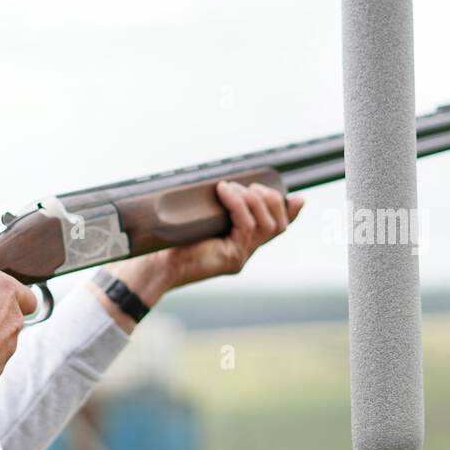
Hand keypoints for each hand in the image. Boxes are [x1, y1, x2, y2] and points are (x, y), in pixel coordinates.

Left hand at [94, 181, 303, 331]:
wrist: (153, 265)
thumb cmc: (169, 240)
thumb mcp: (199, 217)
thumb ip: (216, 206)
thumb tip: (226, 184)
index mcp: (239, 244)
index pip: (275, 229)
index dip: (289, 212)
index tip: (296, 197)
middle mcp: (243, 253)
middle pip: (277, 224)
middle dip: (269, 198)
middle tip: (247, 185)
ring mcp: (239, 257)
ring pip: (266, 224)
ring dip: (251, 198)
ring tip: (228, 187)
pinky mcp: (232, 259)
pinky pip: (246, 225)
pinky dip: (238, 204)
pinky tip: (223, 191)